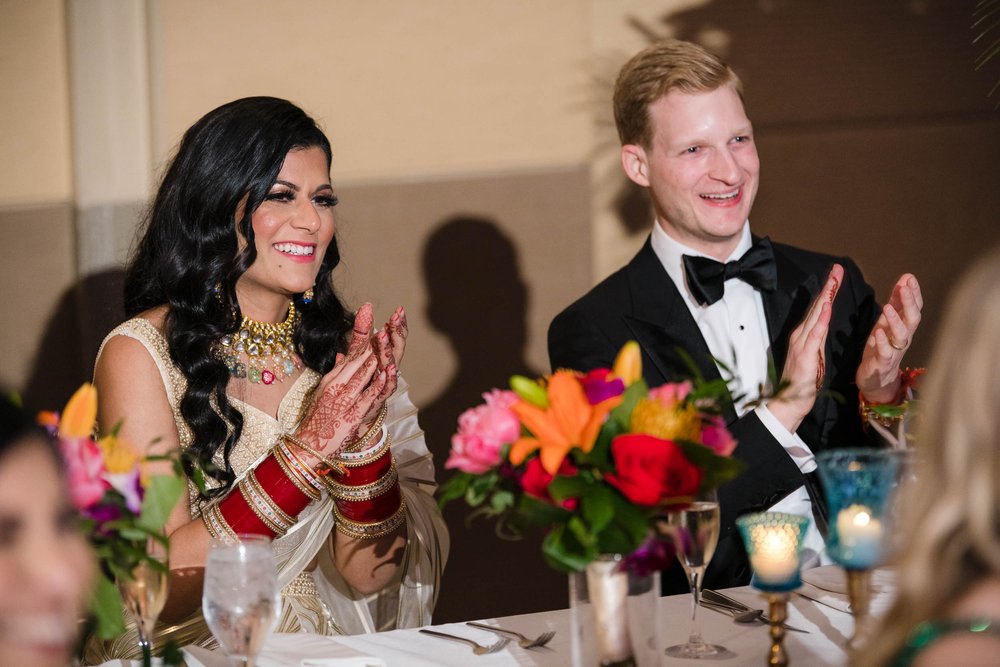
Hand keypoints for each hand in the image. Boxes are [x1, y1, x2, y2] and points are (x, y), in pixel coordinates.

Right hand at [295, 304, 388, 459]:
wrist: (307, 445)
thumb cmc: (316, 420)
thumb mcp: (323, 392)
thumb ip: (336, 373)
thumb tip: (343, 356)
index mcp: (332, 379)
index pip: (352, 354)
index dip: (365, 337)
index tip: (376, 320)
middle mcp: (337, 385)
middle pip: (359, 359)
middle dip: (375, 341)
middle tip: (390, 323)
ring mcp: (345, 399)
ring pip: (363, 373)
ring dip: (376, 355)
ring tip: (387, 338)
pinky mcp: (352, 414)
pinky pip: (366, 396)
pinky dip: (376, 384)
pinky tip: (386, 372)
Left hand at [360, 306, 408, 423]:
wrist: (354, 412)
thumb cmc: (360, 380)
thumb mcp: (358, 352)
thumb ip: (362, 332)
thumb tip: (365, 306)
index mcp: (383, 357)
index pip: (394, 337)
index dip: (398, 324)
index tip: (399, 309)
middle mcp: (388, 368)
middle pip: (396, 348)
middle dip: (396, 332)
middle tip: (395, 317)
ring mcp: (385, 383)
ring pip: (390, 364)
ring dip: (388, 350)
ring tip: (384, 335)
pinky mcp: (379, 398)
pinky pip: (386, 387)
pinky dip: (388, 377)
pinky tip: (388, 367)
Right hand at [768, 264, 842, 432]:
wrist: (788, 402)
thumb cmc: (801, 383)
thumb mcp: (812, 357)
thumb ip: (816, 340)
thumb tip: (822, 326)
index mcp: (804, 336)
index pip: (819, 309)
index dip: (828, 291)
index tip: (836, 275)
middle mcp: (801, 335)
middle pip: (817, 307)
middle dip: (828, 286)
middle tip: (837, 268)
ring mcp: (802, 344)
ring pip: (817, 316)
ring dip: (826, 297)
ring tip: (834, 281)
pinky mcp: (806, 355)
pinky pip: (815, 334)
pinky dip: (822, 319)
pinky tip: (828, 307)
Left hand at [855, 274, 922, 402]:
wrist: (876, 379)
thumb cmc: (882, 347)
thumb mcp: (886, 322)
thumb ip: (896, 302)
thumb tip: (905, 279)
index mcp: (904, 327)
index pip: (914, 308)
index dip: (913, 293)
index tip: (910, 278)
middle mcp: (903, 338)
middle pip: (912, 319)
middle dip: (910, 303)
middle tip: (905, 287)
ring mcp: (894, 351)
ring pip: (901, 335)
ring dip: (895, 320)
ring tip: (887, 306)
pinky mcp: (882, 363)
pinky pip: (885, 353)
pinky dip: (882, 342)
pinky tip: (878, 332)